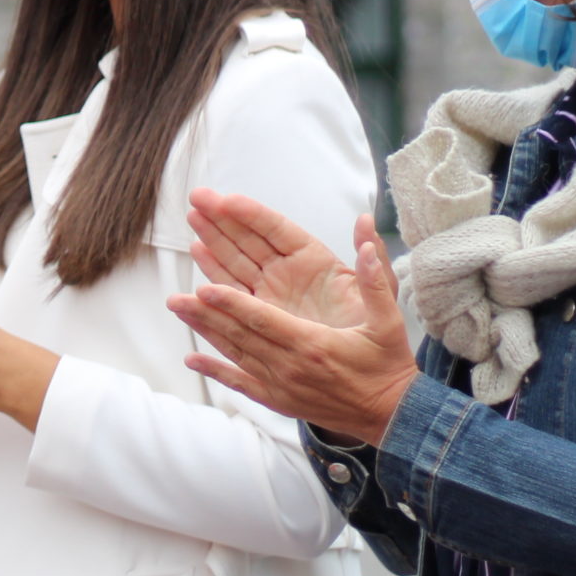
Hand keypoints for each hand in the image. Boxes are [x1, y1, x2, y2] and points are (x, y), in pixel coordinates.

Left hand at [167, 221, 420, 444]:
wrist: (393, 416)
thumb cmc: (389, 366)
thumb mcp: (389, 323)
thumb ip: (375, 283)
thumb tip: (368, 244)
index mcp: (312, 345)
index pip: (264, 320)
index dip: (232, 304)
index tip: (205, 288)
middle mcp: (290, 367)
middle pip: (240, 336)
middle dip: (206, 313)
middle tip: (177, 296)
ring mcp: (281, 386)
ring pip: (235, 355)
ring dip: (205, 332)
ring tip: (178, 310)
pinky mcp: (279, 401)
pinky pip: (241, 384)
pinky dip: (215, 371)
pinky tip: (192, 361)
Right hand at [186, 190, 372, 329]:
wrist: (364, 378)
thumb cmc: (374, 335)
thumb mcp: (382, 298)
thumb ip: (373, 263)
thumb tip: (367, 222)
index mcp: (313, 261)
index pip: (277, 230)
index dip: (252, 214)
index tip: (227, 200)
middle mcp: (287, 272)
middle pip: (249, 239)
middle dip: (223, 217)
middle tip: (198, 198)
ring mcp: (270, 292)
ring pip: (235, 261)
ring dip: (213, 240)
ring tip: (193, 219)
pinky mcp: (258, 313)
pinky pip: (231, 291)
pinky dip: (214, 274)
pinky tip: (198, 258)